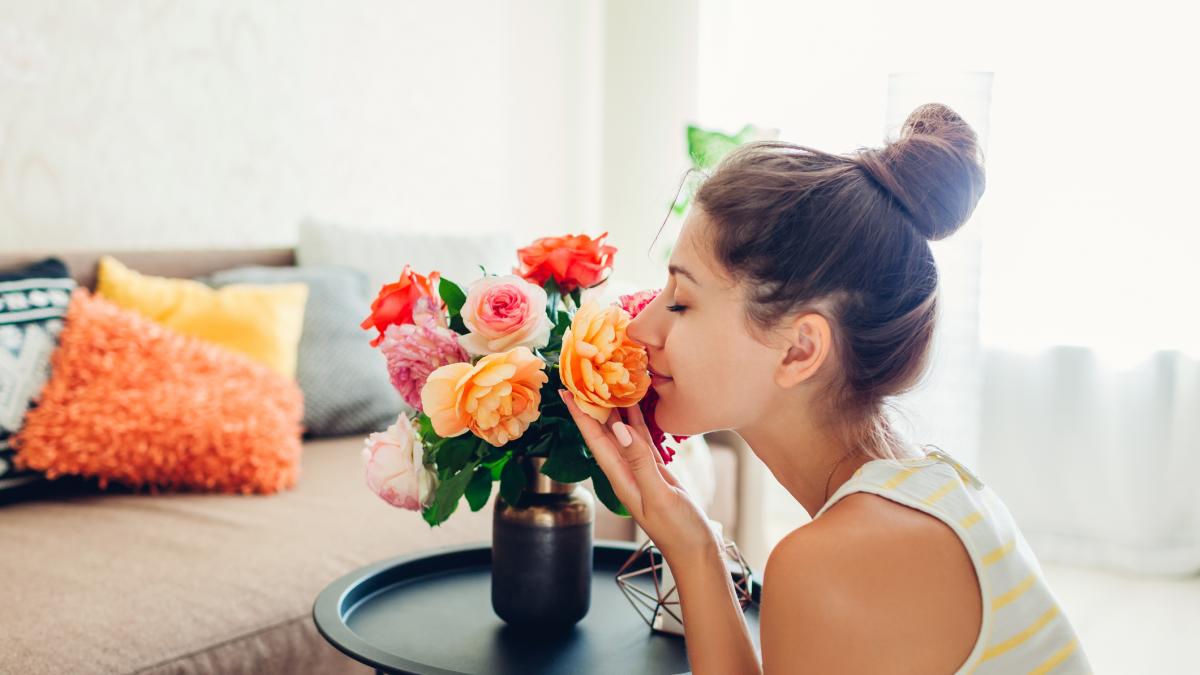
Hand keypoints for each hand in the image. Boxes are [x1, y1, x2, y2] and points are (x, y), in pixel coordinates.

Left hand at [558, 388, 719, 561]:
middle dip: (592, 405)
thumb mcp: (659, 495)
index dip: (579, 415)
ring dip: (614, 408)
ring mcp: (639, 470)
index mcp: (620, 477)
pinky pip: (641, 438)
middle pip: (603, 432)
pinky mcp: (655, 470)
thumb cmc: (678, 531)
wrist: (697, 551)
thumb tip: (618, 429)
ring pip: (621, 432)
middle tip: (585, 375)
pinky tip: (636, 405)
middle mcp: (624, 471)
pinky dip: (637, 420)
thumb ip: (640, 462)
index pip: (594, 440)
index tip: (566, 390)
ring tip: (608, 381)